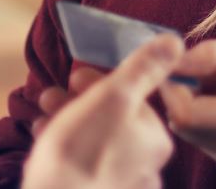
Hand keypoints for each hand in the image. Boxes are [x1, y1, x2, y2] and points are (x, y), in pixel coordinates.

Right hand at [22, 35, 182, 188]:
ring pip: (92, 141)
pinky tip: (42, 135)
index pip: (133, 99)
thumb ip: (143, 68)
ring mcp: (118, 186)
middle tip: (54, 93)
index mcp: (155, 142)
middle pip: (111, 120)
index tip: (76, 76)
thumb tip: (174, 42)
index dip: (102, 81)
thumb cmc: (83, 152)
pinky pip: (79, 164)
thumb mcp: (114, 97)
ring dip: (67, 118)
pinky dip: (61, 146)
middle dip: (80, 99)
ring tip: (44, 109)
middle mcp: (144, 168)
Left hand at [159, 39, 215, 176]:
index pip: (185, 113)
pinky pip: (203, 142)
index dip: (173, 87)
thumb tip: (173, 61)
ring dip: (192, 109)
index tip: (179, 64)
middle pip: (183, 125)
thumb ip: (213, 55)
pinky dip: (204, 122)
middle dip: (181, 96)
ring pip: (189, 134)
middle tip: (200, 72)